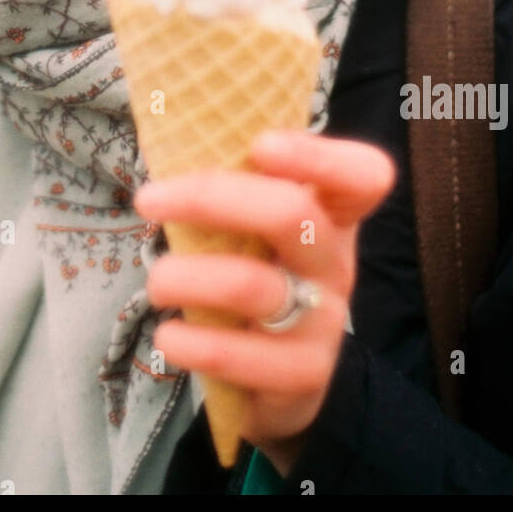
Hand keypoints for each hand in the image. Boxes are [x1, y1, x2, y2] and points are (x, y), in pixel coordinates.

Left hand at [133, 129, 395, 477]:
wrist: (287, 381)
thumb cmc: (264, 278)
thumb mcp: (264, 232)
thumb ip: (239, 188)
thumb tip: (172, 130)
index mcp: (333, 216)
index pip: (362, 176)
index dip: (319, 156)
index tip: (261, 145)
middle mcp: (335, 264)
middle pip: (293, 215)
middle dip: (211, 197)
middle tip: (149, 198)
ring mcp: (323, 322)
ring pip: (252, 285)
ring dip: (186, 277)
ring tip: (155, 282)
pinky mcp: (300, 376)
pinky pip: (240, 357)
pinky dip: (193, 343)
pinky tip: (169, 336)